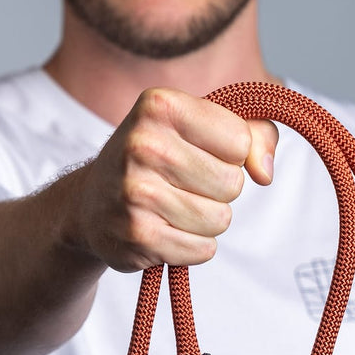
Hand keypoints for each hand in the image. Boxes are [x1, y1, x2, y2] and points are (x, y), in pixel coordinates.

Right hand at [70, 87, 277, 272]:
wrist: (90, 203)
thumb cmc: (158, 159)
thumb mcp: (202, 127)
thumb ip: (254, 133)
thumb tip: (264, 172)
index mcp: (160, 105)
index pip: (240, 141)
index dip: (229, 153)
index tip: (198, 151)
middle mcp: (142, 144)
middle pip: (232, 183)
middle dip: (218, 190)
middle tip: (182, 184)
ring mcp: (136, 192)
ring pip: (220, 220)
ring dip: (205, 221)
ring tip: (172, 207)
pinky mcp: (137, 235)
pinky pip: (202, 249)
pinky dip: (191, 246)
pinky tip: (164, 230)